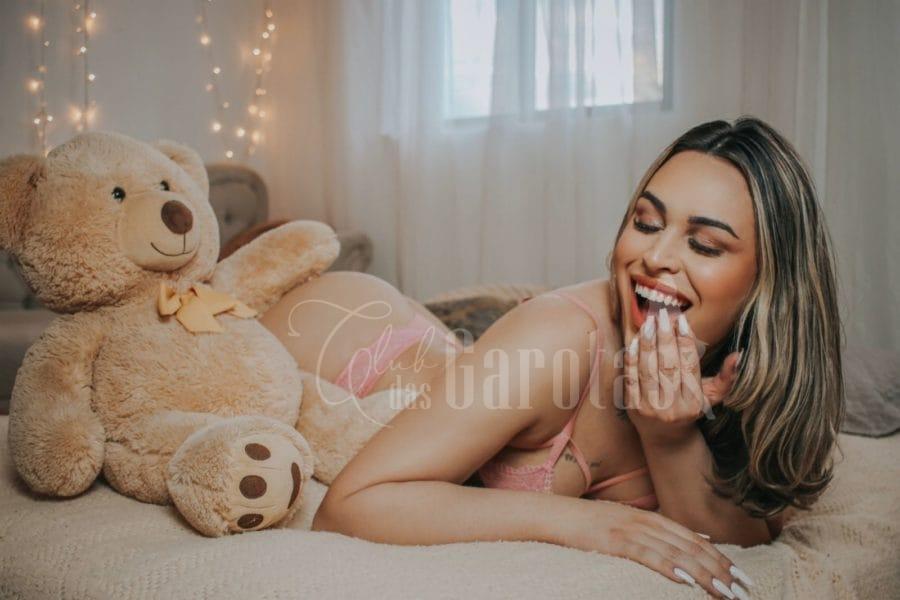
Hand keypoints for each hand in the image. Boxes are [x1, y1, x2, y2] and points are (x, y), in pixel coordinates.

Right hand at [582, 501, 753, 597]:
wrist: (555, 514)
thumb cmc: (589, 524)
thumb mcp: (629, 523)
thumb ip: (662, 531)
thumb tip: (698, 537)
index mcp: (652, 518)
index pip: (696, 539)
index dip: (721, 559)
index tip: (742, 578)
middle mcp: (646, 522)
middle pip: (692, 547)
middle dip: (722, 570)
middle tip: (744, 590)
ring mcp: (631, 530)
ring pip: (677, 553)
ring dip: (705, 574)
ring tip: (726, 592)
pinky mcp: (615, 540)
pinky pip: (648, 555)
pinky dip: (670, 567)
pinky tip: (687, 580)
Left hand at [623, 308, 741, 444]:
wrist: (665, 438)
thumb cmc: (691, 409)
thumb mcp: (713, 397)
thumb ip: (727, 377)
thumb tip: (739, 355)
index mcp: (694, 401)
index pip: (690, 365)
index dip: (686, 340)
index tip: (681, 319)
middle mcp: (673, 406)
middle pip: (668, 365)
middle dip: (665, 337)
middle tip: (662, 314)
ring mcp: (650, 407)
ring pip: (648, 369)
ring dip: (647, 343)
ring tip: (649, 322)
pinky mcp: (632, 407)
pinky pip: (631, 378)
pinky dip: (632, 358)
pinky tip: (635, 340)